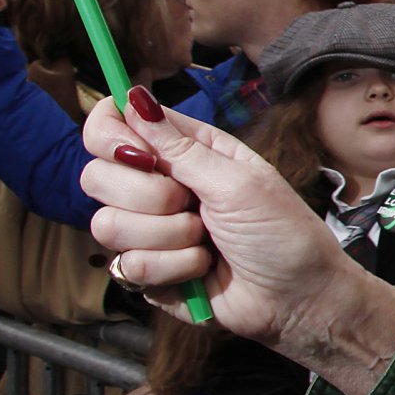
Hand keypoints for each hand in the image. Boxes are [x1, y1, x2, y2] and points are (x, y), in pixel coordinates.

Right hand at [79, 92, 394, 392]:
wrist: (299, 298)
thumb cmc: (283, 233)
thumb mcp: (238, 181)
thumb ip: (179, 146)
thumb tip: (134, 96)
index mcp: (183, 151)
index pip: (112, 126)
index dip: (109, 136)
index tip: (138, 155)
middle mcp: (158, 185)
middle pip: (96, 176)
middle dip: (149, 196)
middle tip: (193, 205)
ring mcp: (149, 231)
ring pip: (107, 225)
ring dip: (168, 237)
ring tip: (208, 242)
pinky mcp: (148, 272)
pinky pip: (129, 267)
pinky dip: (174, 269)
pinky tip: (202, 271)